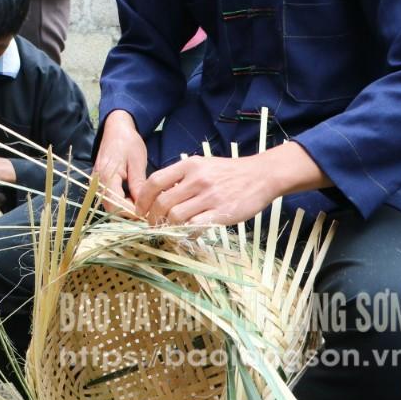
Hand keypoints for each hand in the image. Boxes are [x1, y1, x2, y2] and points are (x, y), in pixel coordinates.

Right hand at [93, 111, 147, 212]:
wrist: (116, 128)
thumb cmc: (128, 142)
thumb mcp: (137, 162)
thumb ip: (138, 184)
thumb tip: (143, 206)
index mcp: (107, 175)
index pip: (116, 204)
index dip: (132, 213)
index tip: (148, 214)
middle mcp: (98, 182)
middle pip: (111, 208)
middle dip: (130, 213)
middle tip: (149, 211)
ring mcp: (98, 183)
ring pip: (111, 205)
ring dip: (127, 208)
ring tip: (145, 205)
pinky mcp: (101, 183)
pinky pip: (110, 198)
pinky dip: (123, 202)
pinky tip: (137, 199)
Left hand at [135, 155, 275, 225]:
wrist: (261, 175)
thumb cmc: (228, 172)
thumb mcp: (202, 165)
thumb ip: (180, 177)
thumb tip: (157, 195)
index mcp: (189, 165)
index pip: (155, 182)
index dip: (142, 199)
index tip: (140, 210)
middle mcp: (197, 179)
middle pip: (162, 202)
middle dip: (153, 218)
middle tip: (153, 225)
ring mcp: (210, 196)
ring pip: (176, 216)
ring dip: (167, 227)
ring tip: (168, 231)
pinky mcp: (222, 212)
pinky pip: (195, 227)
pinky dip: (187, 233)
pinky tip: (187, 234)